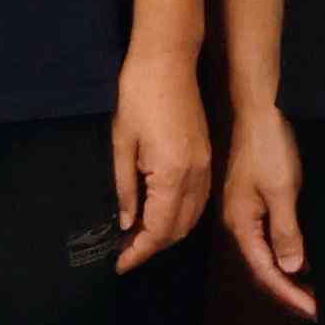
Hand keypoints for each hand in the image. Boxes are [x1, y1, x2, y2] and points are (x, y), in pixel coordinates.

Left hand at [111, 48, 213, 272]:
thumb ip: (125, 188)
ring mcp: (205, 166)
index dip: (138, 252)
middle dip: (152, 247)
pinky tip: (160, 213)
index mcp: (172, 175)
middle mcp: (195, 176)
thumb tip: (127, 223)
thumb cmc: (138, 95)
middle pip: (178, 229)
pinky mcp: (207, 156)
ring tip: (138, 237)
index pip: (158, 230)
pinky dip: (181, 215)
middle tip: (124, 253)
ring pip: (192, 217)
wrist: (168, 59)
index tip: (118, 264)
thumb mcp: (122, 143)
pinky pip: (199, 200)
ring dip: (168, 233)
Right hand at [222, 110, 313, 318]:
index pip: (265, 270)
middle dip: (290, 288)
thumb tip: (291, 268)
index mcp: (240, 223)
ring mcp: (247, 208)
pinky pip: (272, 233)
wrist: (260, 108)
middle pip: (264, 264)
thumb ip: (286, 232)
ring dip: (290, 271)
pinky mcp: (257, 196)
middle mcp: (240, 220)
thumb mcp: (282, 192)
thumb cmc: (270, 149)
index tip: (314, 312)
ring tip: (314, 289)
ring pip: (268, 250)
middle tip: (318, 307)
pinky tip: (305, 255)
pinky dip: (289, 248)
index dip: (289, 294)